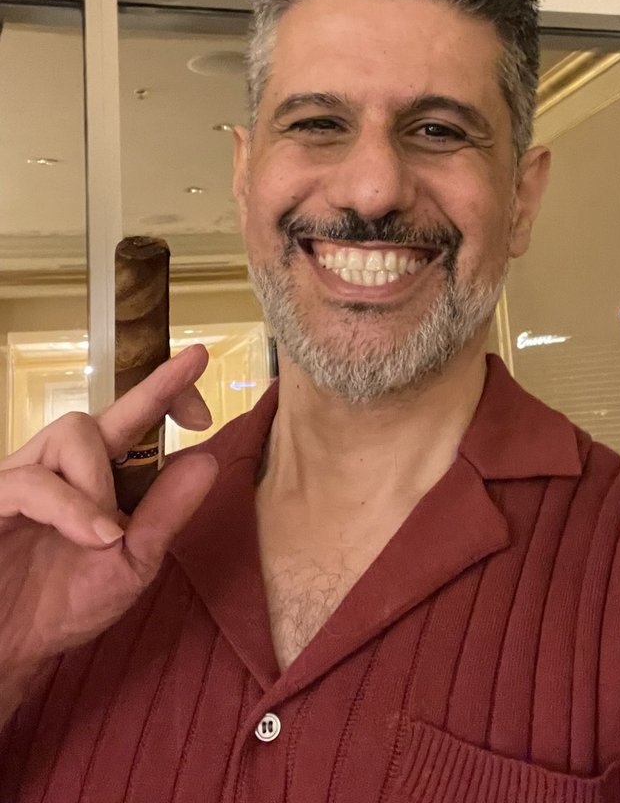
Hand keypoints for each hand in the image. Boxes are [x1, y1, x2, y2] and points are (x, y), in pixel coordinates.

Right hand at [0, 344, 218, 706]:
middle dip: (130, 437)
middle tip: (141, 498)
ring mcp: (19, 481)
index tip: (198, 362)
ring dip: (99, 483)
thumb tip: (206, 460)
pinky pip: (31, 483)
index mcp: (92, 477)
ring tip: (106, 535)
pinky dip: (71, 508)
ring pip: (68, 436)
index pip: (128, 416)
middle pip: (92, 419)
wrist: (10, 651)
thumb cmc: (64, 604)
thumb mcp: (132, 563)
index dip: (161, 388)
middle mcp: (54, 469)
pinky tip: (94, 536)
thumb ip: (166, 513)